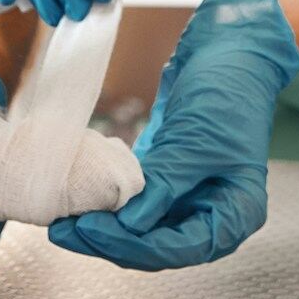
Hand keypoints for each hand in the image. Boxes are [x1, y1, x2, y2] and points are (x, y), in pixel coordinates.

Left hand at [49, 0, 298, 269]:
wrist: (229, 51)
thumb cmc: (226, 93)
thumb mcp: (197, 142)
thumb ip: (166, 186)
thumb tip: (128, 226)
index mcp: (236, 214)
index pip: (180, 248)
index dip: (132, 245)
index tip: (90, 231)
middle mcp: (213, 215)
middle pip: (156, 245)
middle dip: (110, 240)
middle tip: (63, 231)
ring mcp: (189, 199)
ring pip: (141, 229)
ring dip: (104, 227)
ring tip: (62, 221)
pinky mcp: (168, 181)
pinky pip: (136, 203)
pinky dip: (110, 205)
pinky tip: (80, 201)